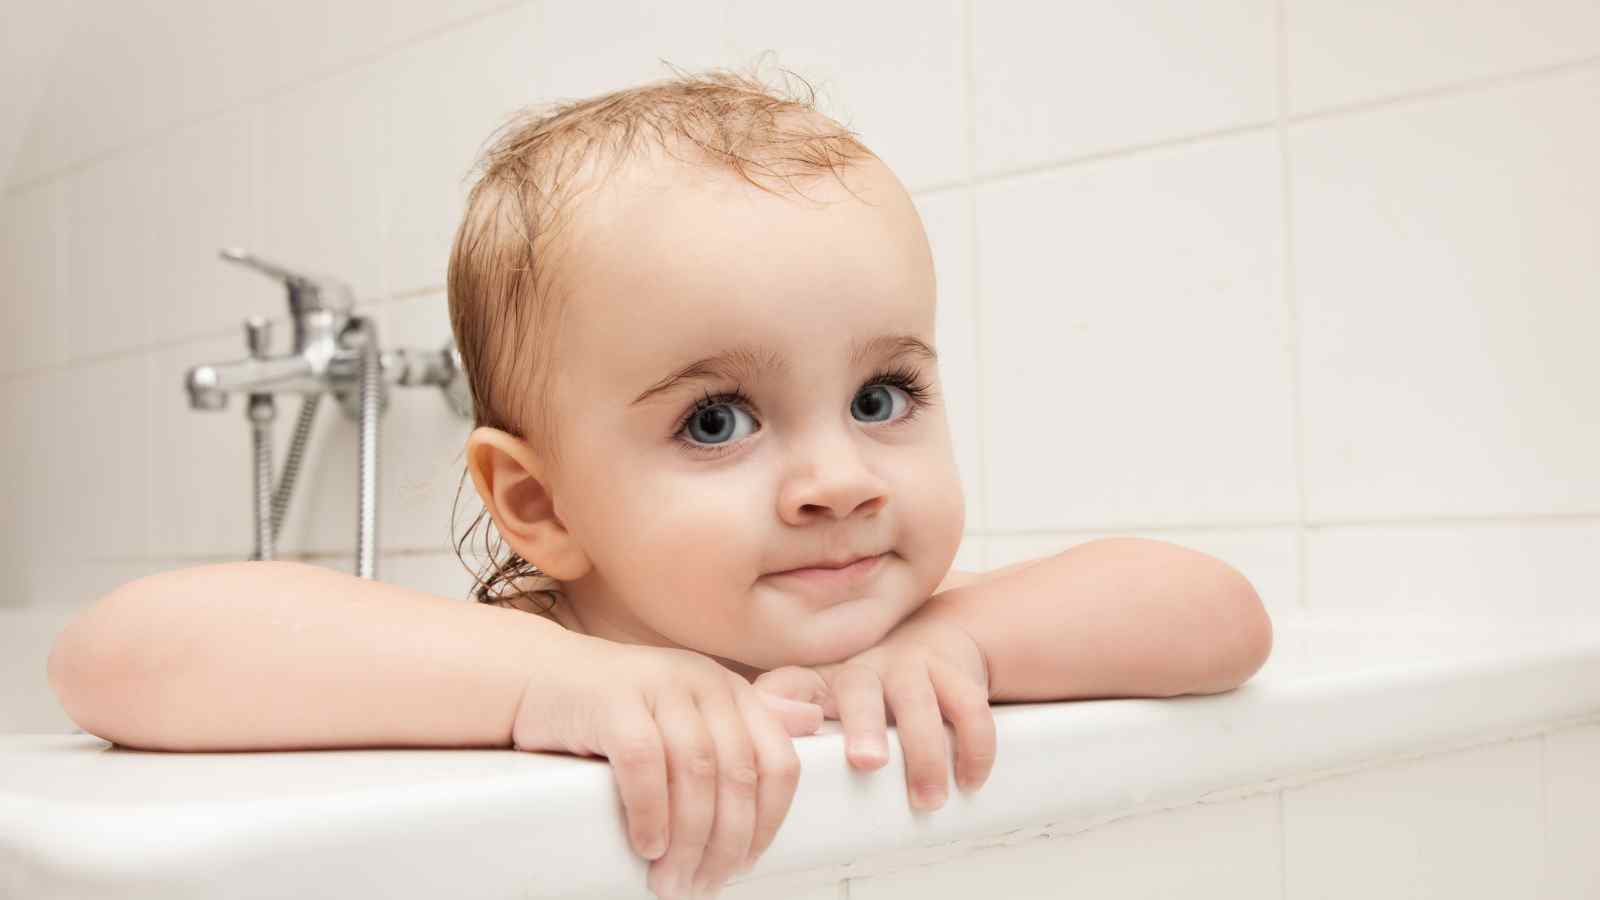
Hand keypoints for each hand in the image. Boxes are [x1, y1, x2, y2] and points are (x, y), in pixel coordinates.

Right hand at [508, 634, 824, 899]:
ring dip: (688, 839)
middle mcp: (702, 681)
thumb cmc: (613, 709)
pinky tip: (647, 845)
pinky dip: (650, 813)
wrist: (538, 680)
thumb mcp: (685, 714)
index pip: (777, 761)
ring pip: (695, 774)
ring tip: (671, 878)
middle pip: (738, 776)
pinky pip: (644, 764)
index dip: (768, 822)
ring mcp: (658, 685)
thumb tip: (809, 723)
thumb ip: (742, 724)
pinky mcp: (613, 699)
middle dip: (724, 843)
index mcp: (729, 690)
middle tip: (703, 885)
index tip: (746, 863)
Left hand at [751, 613, 994, 811]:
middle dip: (863, 725)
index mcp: (824, 680)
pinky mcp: (955, 674)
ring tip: (928, 799)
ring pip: (919, 703)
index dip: (781, 705)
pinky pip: (969, 707)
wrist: (939, 636)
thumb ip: (793, 722)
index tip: (789, 733)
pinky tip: (971, 779)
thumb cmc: (872, 683)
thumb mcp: (828, 698)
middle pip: (859, 690)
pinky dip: (975, 746)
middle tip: (866, 763)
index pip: (790, 685)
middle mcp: (865, 668)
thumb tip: (753, 774)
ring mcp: (912, 667)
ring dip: (926, 754)